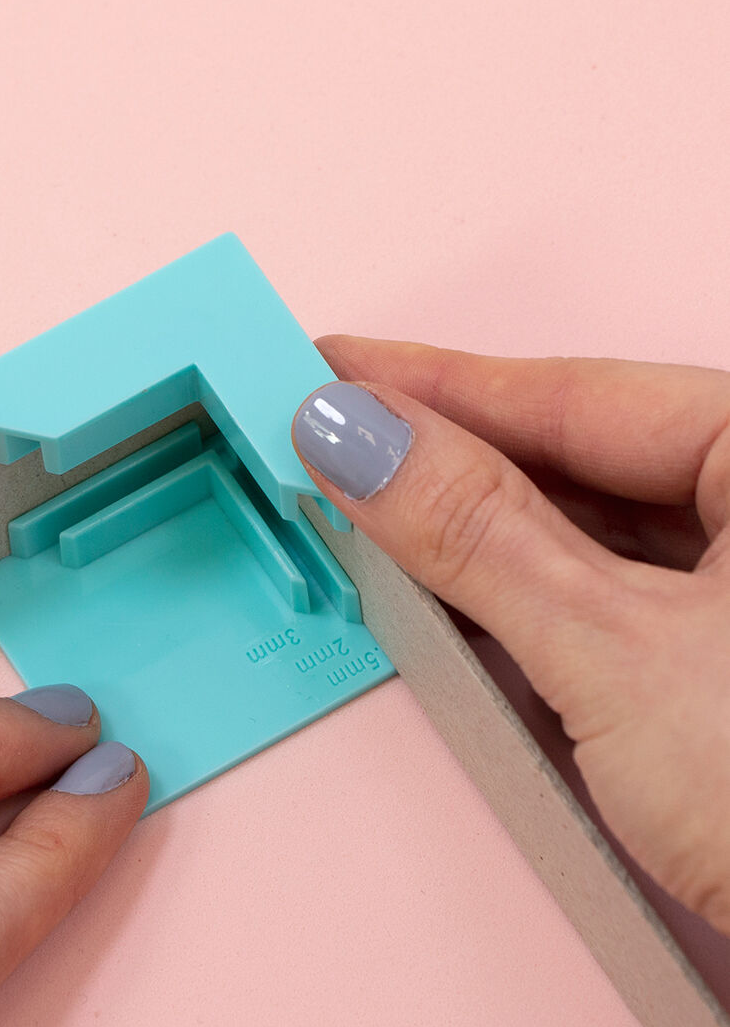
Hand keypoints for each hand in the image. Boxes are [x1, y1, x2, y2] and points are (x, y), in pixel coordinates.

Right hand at [292, 336, 729, 934]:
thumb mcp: (616, 654)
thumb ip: (477, 535)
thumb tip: (362, 442)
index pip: (577, 392)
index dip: (435, 383)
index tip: (338, 373)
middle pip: (578, 457)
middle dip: (448, 457)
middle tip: (336, 442)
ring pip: (587, 527)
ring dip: (478, 529)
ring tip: (377, 507)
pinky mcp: (721, 654)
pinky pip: (603, 591)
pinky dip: (524, 592)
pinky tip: (457, 581)